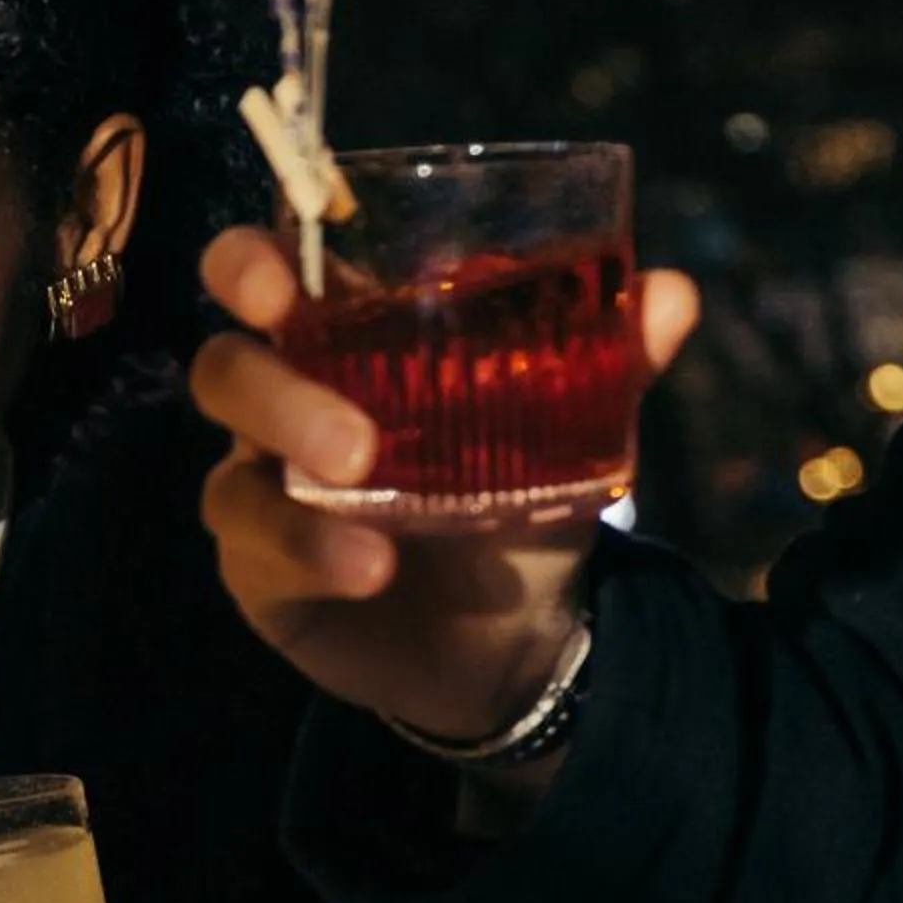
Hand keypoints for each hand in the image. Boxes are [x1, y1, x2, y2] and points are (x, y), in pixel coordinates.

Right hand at [193, 228, 700, 742]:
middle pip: (226, 371)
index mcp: (342, 347)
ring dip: (296, 484)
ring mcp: (264, 495)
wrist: (515, 636)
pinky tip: (370, 569)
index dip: (248, 266)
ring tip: (370, 499)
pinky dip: (312, 555)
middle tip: (357, 442)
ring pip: (230, 472)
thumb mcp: (572, 432)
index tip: (276, 284)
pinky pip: (256, 555)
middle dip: (276, 393)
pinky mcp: (260, 574)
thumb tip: (675, 295)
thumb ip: (613, 363)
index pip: (263, 279)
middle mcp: (284, 411)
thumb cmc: (518, 502)